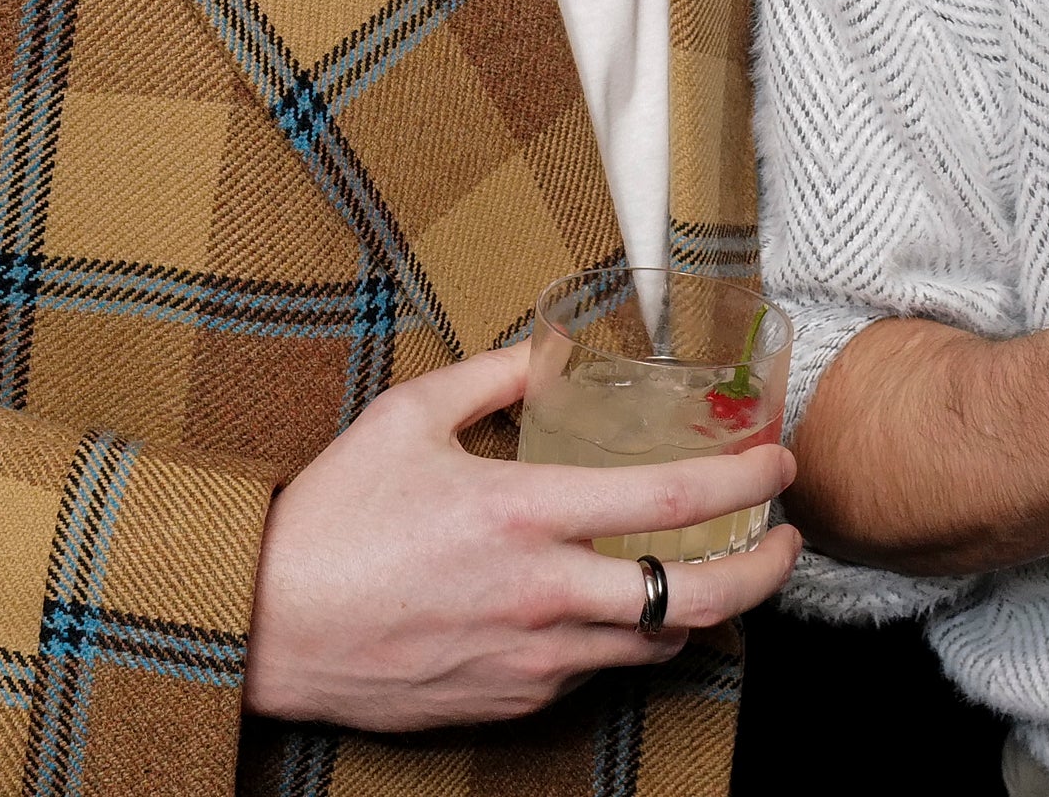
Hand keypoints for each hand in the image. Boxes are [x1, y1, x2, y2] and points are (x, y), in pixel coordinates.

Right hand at [243, 343, 800, 730]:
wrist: (261, 629)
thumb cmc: (330, 516)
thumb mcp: (409, 415)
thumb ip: (496, 377)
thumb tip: (555, 347)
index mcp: (523, 514)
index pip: (668, 498)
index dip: (741, 478)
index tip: (778, 457)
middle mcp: (542, 596)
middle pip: (691, 598)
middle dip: (762, 570)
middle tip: (787, 539)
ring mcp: (529, 660)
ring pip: (652, 645)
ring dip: (701, 609)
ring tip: (717, 569)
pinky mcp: (508, 701)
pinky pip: (594, 671)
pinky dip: (626, 637)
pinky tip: (622, 605)